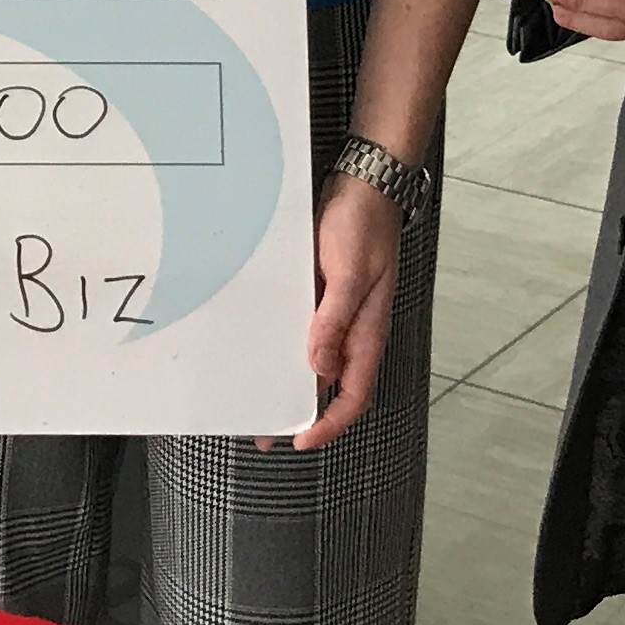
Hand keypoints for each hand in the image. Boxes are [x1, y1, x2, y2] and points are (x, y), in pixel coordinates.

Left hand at [285, 171, 402, 448]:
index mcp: (367, 332)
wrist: (363, 185)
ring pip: (315, 359)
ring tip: (258, 394)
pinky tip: (263, 347)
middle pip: (330, 385)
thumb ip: (335, 321)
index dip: (329, 423)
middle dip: (302, 411)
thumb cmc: (362, 225)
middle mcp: (353, 329)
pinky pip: (305, 329)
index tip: (301, 440)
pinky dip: (287, 345)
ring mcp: (338, 312)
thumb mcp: (349, 274)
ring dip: (290, 379)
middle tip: (266, 429)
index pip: (353, 396)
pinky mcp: (323, 293)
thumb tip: (319, 368)